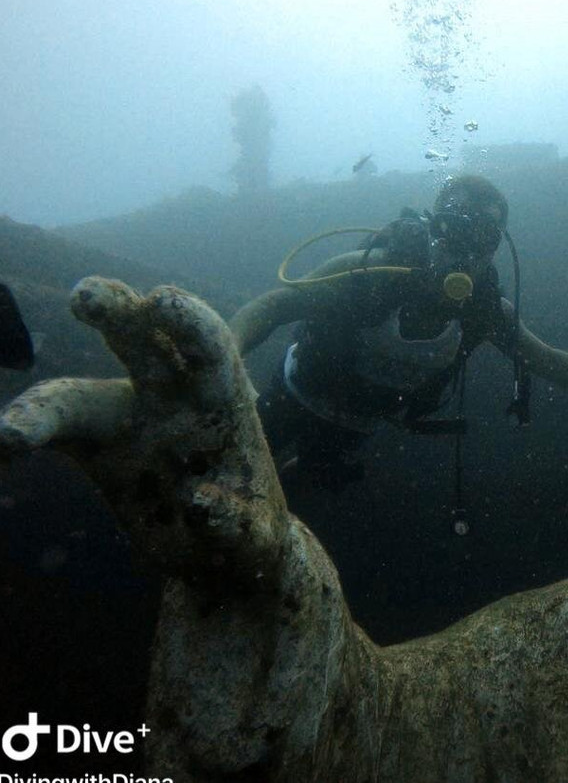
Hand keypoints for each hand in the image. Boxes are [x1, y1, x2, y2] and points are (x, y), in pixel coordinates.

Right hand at [0, 277, 288, 587]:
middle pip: (139, 342)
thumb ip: (233, 520)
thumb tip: (198, 500)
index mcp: (223, 401)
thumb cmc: (248, 532)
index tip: (160, 301)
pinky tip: (2, 450)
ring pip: (77, 396)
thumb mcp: (255, 536)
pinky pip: (51, 435)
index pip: (209, 347)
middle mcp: (170, 397)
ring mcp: (126, 421)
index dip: (188, 321)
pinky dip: (21, 438)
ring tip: (10, 435)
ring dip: (41, 406)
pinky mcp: (93, 450)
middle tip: (85, 296)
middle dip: (114, 309)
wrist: (218, 556)